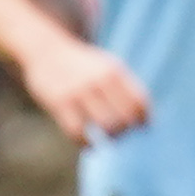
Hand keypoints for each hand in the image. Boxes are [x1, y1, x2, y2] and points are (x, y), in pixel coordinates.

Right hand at [28, 38, 151, 141]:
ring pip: (105, 125)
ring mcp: (78, 91)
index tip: (143, 128)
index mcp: (114, 71)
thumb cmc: (85, 65)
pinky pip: (77, 131)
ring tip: (109, 139)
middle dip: (127, 130)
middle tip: (123, 134)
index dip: (144, 119)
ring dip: (111, 138)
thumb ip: (126, 88)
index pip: (139, 101)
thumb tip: (146, 119)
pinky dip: (86, 143)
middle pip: (125, 116)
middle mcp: (98, 80)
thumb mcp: (108, 66)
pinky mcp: (59, 102)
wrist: (48, 50)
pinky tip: (90, 145)